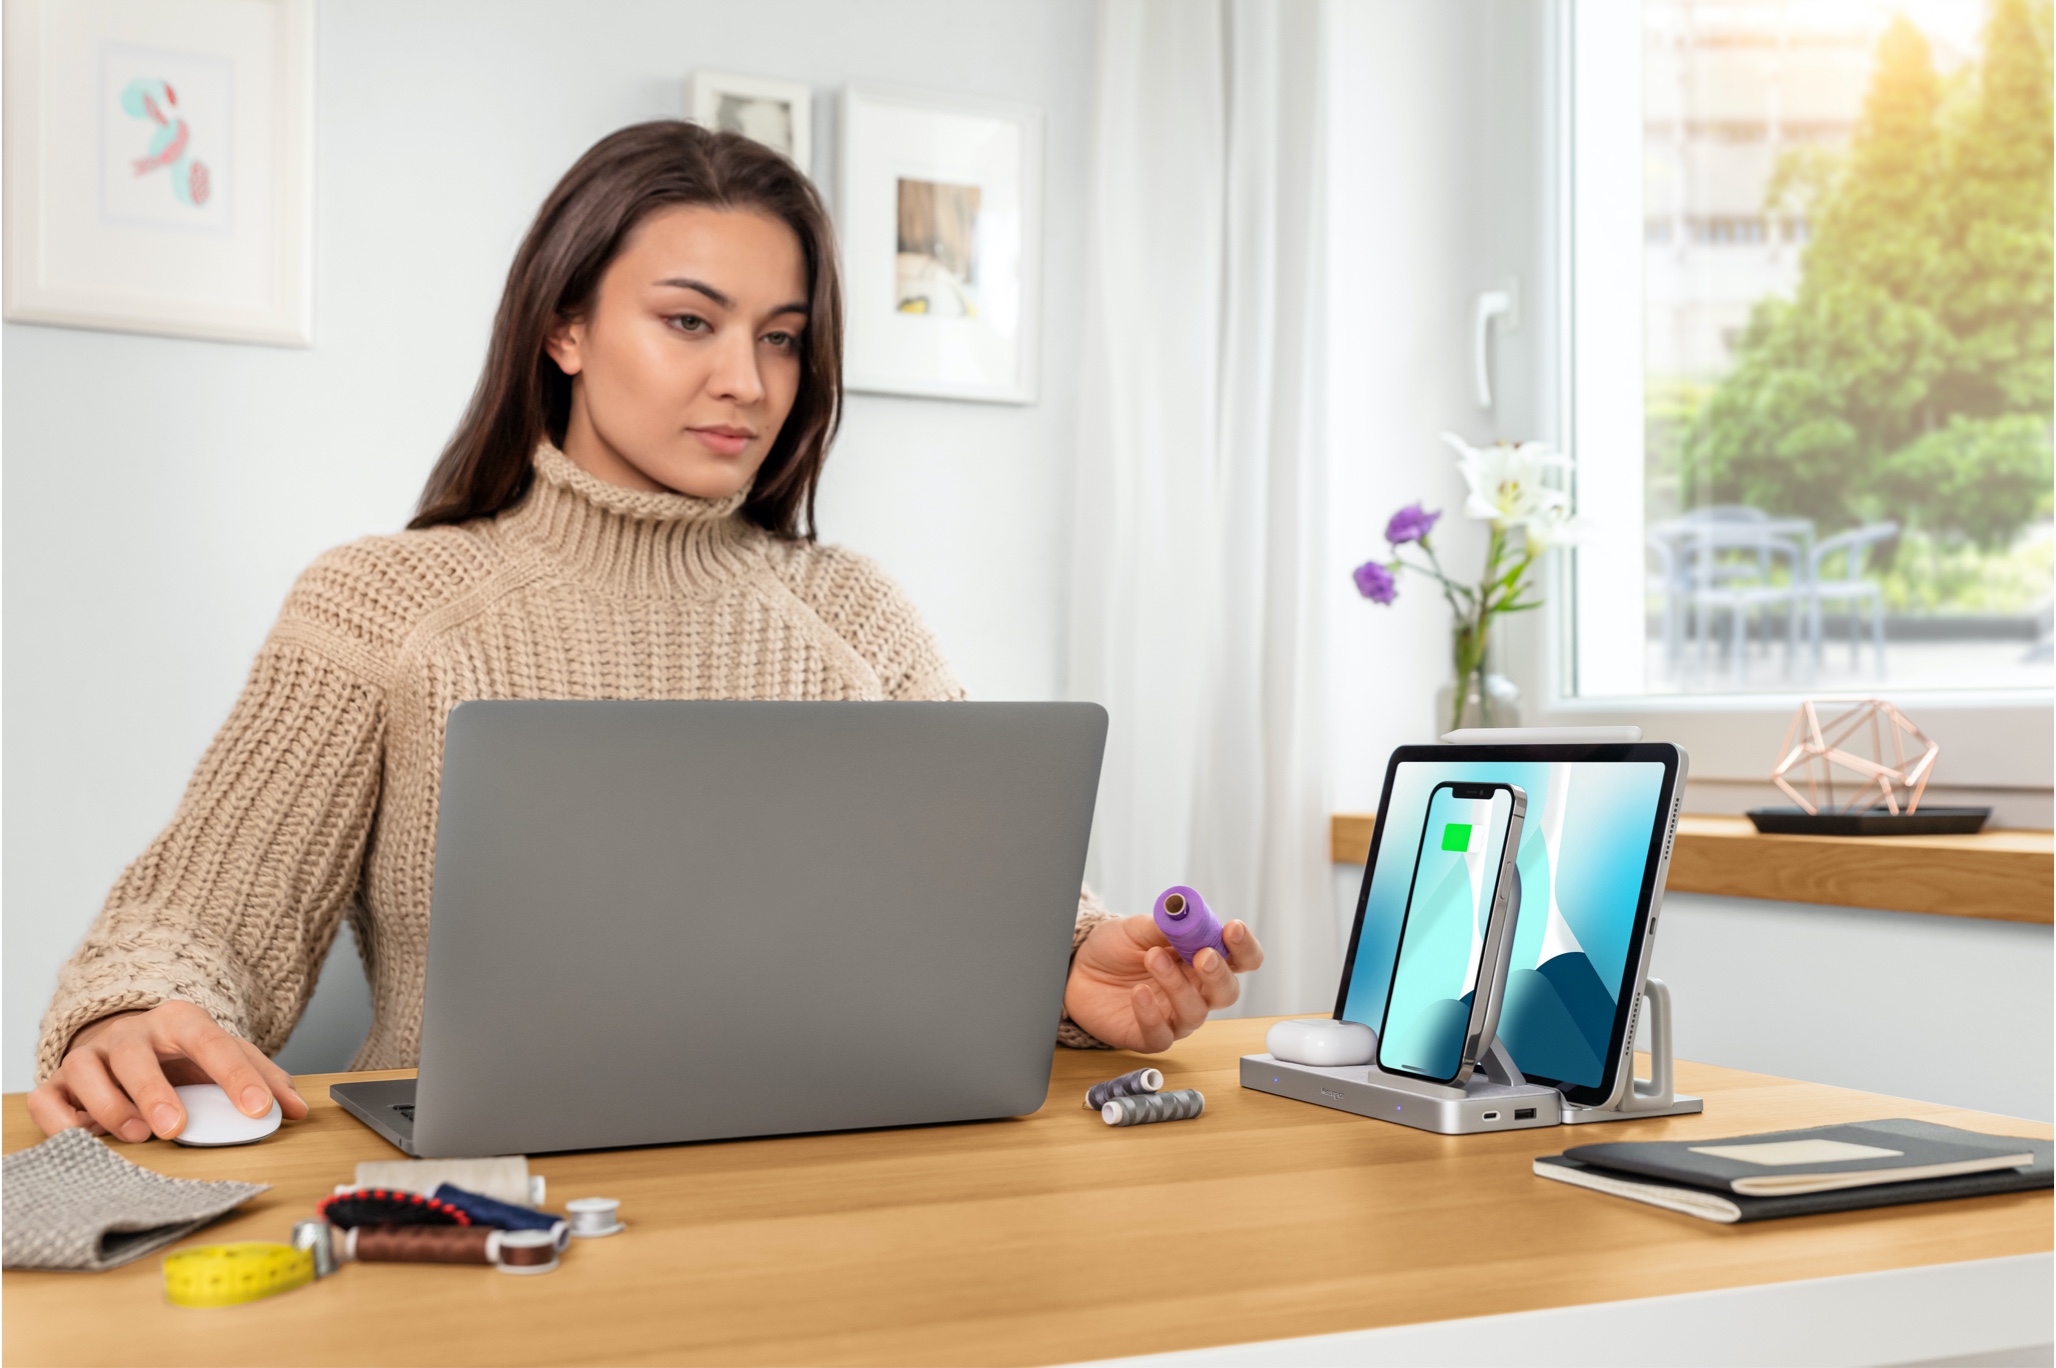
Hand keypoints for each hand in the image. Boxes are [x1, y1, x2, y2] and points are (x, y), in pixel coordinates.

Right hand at [26, 1000, 307, 1140]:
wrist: (126, 1038)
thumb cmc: (181, 1056)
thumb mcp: (225, 1057)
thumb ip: (263, 1079)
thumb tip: (298, 1110)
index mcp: (179, 1021)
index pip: (211, 1042)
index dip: (236, 1075)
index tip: (259, 1109)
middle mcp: (130, 1034)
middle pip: (136, 1055)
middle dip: (155, 1092)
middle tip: (175, 1128)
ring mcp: (90, 1055)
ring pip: (85, 1072)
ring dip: (109, 1106)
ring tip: (138, 1134)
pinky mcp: (58, 1082)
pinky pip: (47, 1098)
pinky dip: (60, 1120)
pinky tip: (83, 1137)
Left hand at [1062, 914, 1264, 1052]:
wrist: (1080, 969)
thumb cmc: (1116, 948)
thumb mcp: (1137, 927)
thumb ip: (1163, 925)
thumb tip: (1182, 914)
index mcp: (1202, 959)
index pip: (1241, 959)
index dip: (1244, 947)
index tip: (1233, 929)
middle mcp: (1196, 991)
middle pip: (1227, 991)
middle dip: (1218, 973)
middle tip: (1203, 955)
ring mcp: (1175, 1017)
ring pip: (1195, 1013)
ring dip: (1177, 985)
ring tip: (1153, 958)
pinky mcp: (1150, 1036)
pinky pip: (1161, 1034)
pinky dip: (1151, 1014)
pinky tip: (1139, 992)